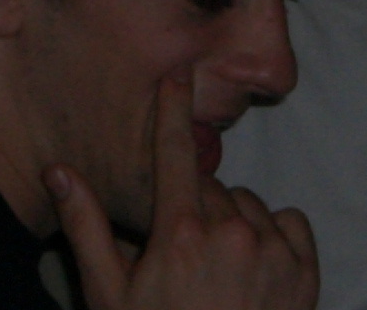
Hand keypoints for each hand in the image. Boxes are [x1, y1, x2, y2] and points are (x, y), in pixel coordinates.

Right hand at [42, 76, 318, 309]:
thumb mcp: (110, 296)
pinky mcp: (305, 270)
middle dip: (194, 208)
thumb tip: (61, 171)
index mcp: (180, 233)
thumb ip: (88, 227)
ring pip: (248, 205)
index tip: (178, 77)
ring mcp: (272, 251)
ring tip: (218, 271)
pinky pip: (289, 222)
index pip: (173, 154)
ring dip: (233, 223)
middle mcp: (231, 232)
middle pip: (210, 188)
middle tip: (182, 254)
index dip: (172, 111)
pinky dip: (273, 234)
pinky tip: (255, 267)